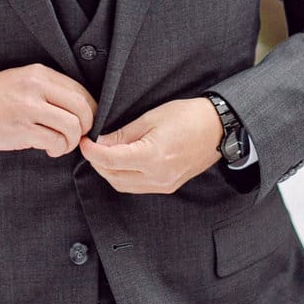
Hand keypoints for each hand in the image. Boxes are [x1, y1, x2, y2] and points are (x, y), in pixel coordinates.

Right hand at [0, 65, 96, 156]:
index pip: (81, 91)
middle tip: (77, 136)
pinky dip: (58, 149)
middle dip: (86, 127)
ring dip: (72, 141)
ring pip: (71, 126)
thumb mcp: (21, 81)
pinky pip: (54, 141)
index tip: (86, 123)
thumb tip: (81, 110)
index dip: (90, 111)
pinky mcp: (19, 129)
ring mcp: (27, 108)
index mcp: (39, 74)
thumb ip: (49, 90)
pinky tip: (49, 149)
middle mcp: (35, 87)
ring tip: (61, 145)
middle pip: (82, 108)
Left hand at [79, 97, 222, 193]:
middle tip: (92, 145)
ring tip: (105, 153)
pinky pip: (137, 187)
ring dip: (109, 171)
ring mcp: (164, 184)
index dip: (91, 151)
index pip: (110, 160)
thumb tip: (101, 142)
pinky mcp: (168, 186)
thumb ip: (124, 133)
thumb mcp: (152, 117)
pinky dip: (124, 176)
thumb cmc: (189, 117)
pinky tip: (122, 162)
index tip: (84, 141)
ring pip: (123, 185)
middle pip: (113, 176)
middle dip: (98, 162)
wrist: (219, 129)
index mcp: (152, 157)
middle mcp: (157, 176)